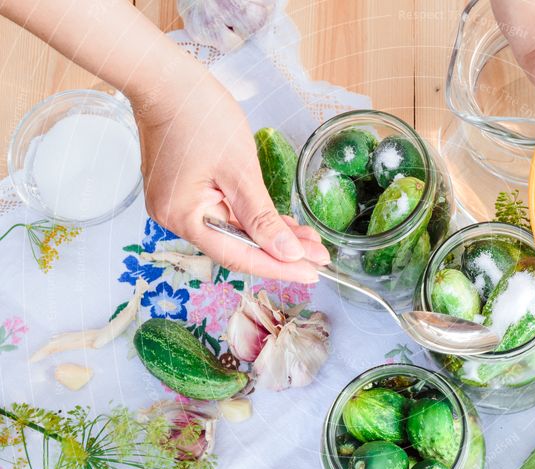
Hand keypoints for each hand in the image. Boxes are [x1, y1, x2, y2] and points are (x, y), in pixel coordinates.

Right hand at [131, 66, 328, 283]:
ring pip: (233, 231)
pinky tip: (281, 224)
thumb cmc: (199, 115)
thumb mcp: (240, 169)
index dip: (278, 268)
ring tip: (308, 241)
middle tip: (319, 257)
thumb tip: (287, 253)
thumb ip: (262, 217)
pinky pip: (224, 214)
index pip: (239, 256)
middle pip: (237, 247)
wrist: (164, 78)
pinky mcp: (185, 190)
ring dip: (270, 236)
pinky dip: (252, 220)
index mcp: (184, 217)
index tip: (312, 273)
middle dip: (280, 252)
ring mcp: (178, 204)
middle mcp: (175, 218)